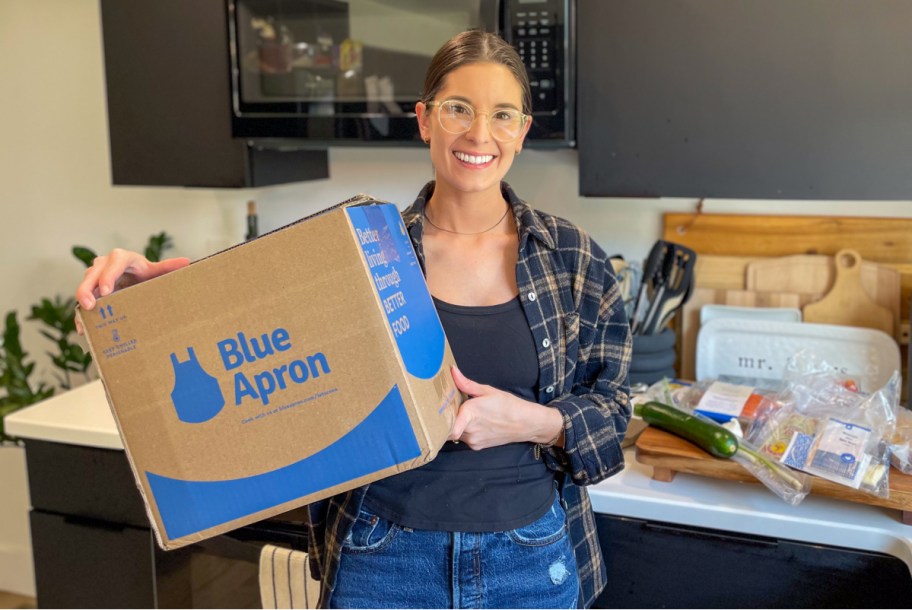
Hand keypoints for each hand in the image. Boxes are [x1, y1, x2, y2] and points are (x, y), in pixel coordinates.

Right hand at [74, 249, 189, 333]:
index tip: (107, 291)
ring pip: (85, 285)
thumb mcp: (154, 272)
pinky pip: (82, 299)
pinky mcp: (90, 289)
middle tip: (90, 305)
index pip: (115, 262)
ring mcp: (95, 276)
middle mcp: (105, 264)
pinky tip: (83, 328)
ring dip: (82, 301)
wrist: (134, 278)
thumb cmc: (145, 274)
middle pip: (93, 273)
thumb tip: (187, 262)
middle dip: (88, 288)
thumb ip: (167, 268)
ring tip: (84, 319)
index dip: (108, 275)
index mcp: (123, 258)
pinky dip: (81, 313)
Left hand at [449, 365, 559, 449]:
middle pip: (447, 426)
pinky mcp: (477, 446)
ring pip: (454, 434)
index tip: (432, 414)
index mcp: (470, 413)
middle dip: (445, 418)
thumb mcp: (487, 390)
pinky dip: (464, 431)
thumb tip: (453, 372)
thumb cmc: (508, 405)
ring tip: (462, 415)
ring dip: (455, 425)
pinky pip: (463, 439)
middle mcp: (470, 430)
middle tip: (445, 409)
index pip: (448, 426)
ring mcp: (473, 440)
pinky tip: (473, 423)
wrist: (525, 424)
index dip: (438, 421)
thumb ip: (466, 384)